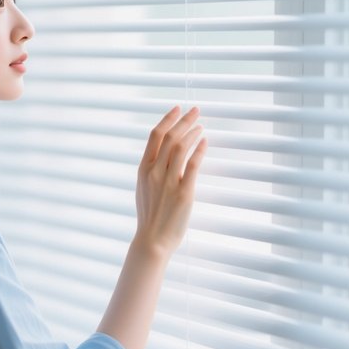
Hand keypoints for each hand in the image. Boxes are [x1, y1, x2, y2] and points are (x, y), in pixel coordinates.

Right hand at [134, 106, 205, 256]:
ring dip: (192, 132)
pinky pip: (192, 165)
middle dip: (183, 120)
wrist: (152, 239)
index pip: (155, 136)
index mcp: (143, 169)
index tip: (177, 109)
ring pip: (180, 147)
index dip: (167, 119)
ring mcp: (168, 181)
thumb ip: (152, 171)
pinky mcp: (183, 191)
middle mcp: (154, 172)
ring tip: (201, 125)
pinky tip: (205, 142)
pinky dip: (200, 150)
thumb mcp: (144, 188)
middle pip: (169, 137)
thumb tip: (165, 155)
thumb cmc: (150, 216)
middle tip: (195, 110)